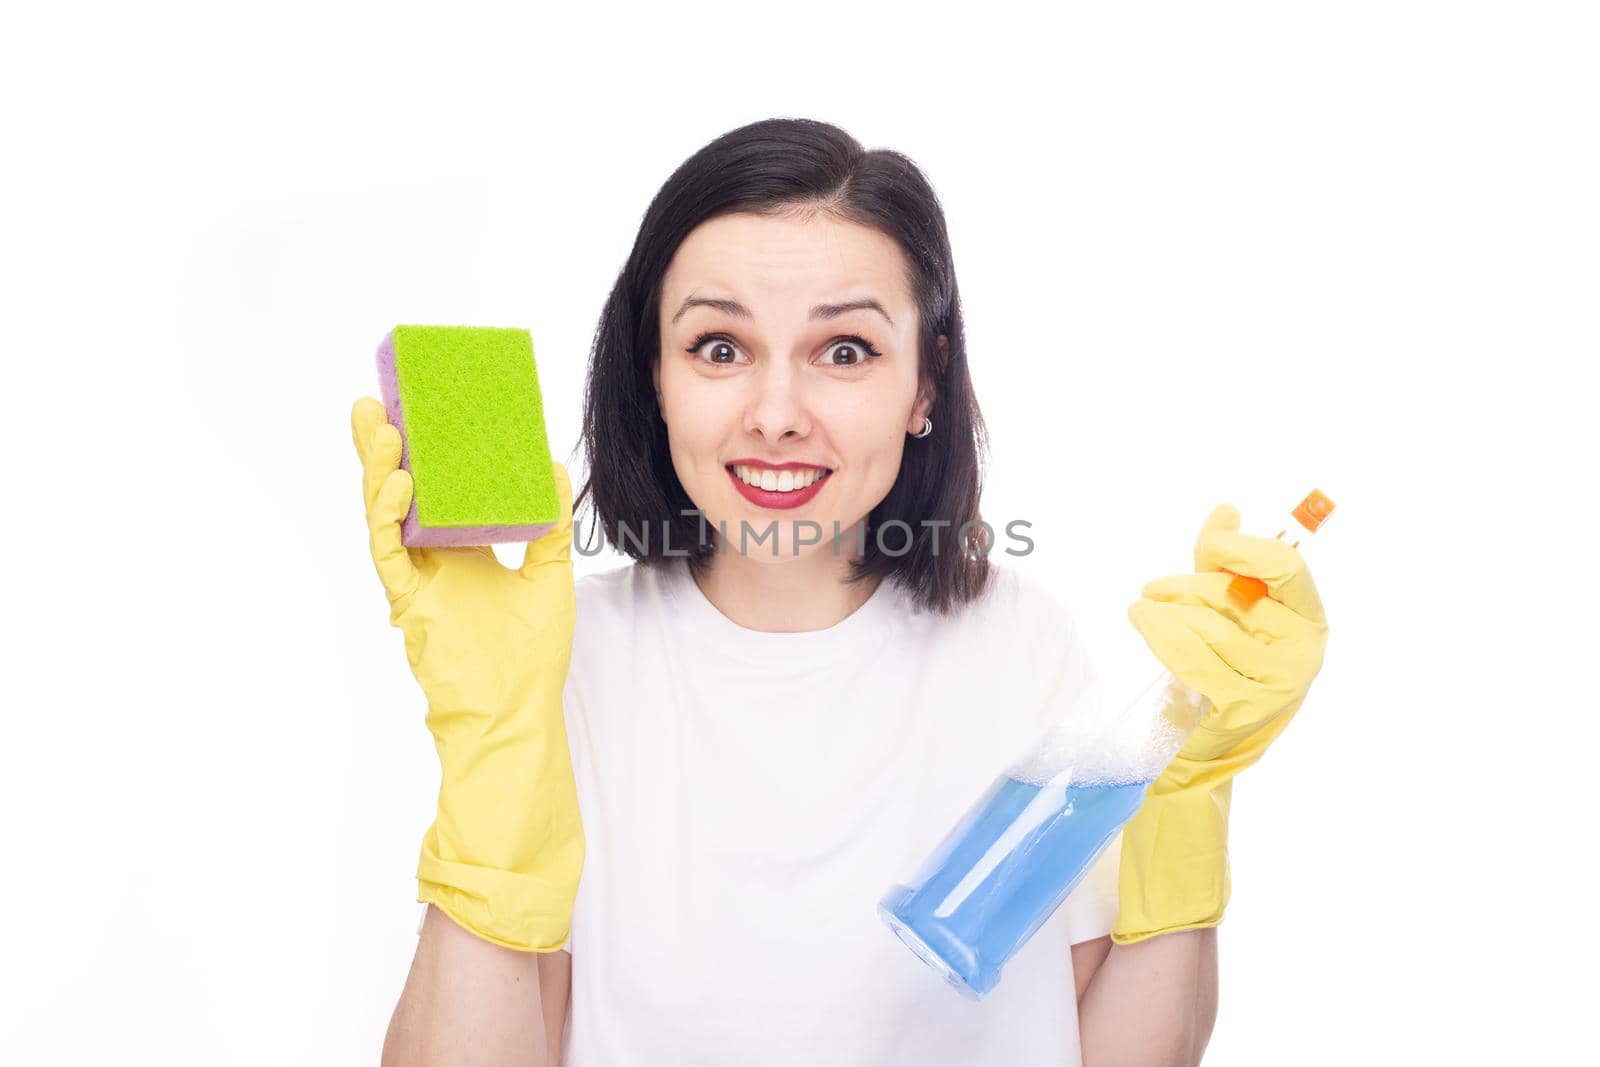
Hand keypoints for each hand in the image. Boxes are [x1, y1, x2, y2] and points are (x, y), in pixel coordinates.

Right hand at [351, 395, 583, 951]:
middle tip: (378, 400)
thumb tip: (552, 466)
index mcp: (461, 550)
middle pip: (398, 492)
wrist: (517, 715)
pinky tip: (401, 484)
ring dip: (377, 470)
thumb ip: (549, 524)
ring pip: (384, 514)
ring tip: (377, 425)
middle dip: (383, 448)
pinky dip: (390, 517)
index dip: (424, 450)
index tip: (422, 405)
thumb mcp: (551, 576)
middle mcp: (431, 559)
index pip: (436, 488)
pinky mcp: (409, 602)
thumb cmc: (531, 657)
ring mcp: (415, 580)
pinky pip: (390, 552)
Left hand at [1128, 503, 1327, 764]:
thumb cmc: (1221, 662)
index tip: (1205, 550)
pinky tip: (1145, 623)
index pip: (1284, 565)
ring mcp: (1279, 683)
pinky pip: (1193, 658)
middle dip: (1185, 585)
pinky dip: (1162, 636)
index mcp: (1309, 617)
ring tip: (1143, 610)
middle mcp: (1304, 650)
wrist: (1207, 739)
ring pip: (1208, 625)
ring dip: (1165, 612)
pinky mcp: (1244, 707)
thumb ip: (1224, 560)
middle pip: (1235, 593)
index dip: (1240, 549)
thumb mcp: (1226, 606)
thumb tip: (1227, 510)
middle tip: (1153, 589)